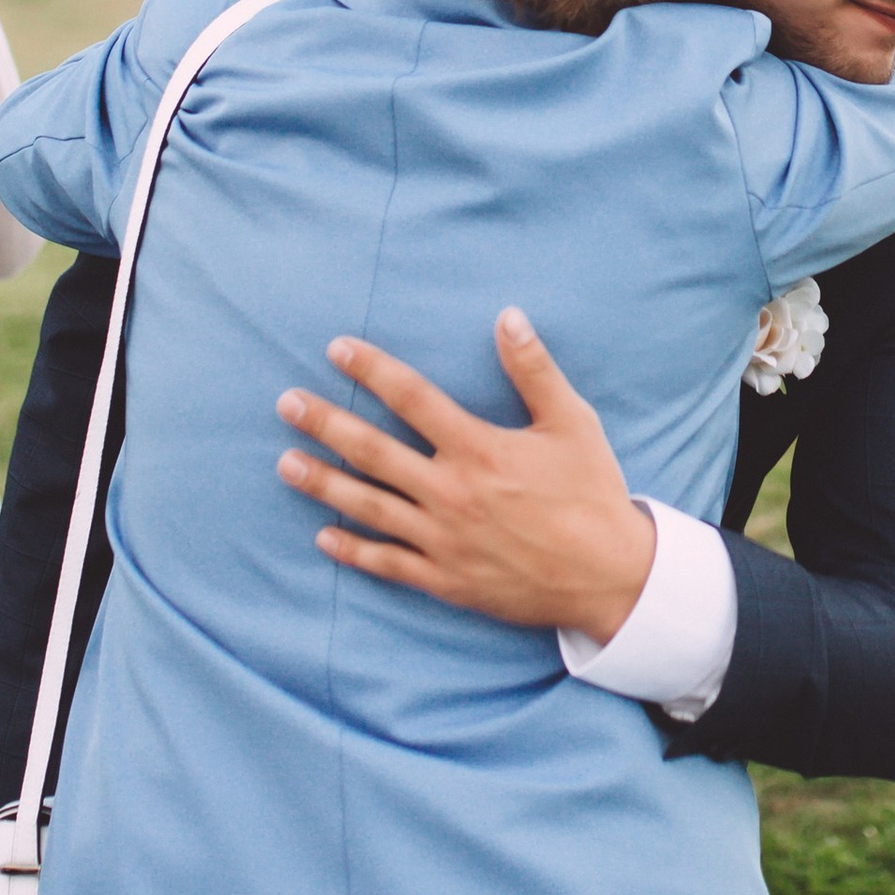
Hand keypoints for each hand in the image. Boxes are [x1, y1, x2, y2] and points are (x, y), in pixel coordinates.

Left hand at [278, 311, 656, 643]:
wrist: (608, 577)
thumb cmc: (592, 494)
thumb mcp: (572, 423)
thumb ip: (534, 370)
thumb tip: (508, 316)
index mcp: (479, 449)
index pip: (412, 399)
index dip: (371, 370)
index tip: (336, 349)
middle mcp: (451, 493)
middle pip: (373, 451)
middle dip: (325, 424)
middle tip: (286, 404)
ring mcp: (443, 539)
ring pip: (368, 506)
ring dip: (323, 484)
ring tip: (285, 463)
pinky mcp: (446, 579)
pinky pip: (388, 563)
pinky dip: (353, 551)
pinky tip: (323, 537)